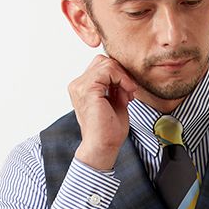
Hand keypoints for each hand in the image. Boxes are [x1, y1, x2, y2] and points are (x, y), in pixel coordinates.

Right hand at [69, 54, 138, 170]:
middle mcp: (78, 85)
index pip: (101, 67)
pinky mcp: (88, 89)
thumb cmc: (109, 131)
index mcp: (82, 88)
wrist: (103, 147)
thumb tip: (123, 74)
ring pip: (106, 64)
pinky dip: (122, 78)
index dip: (118, 74)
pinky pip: (108, 70)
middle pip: (103, 61)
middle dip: (121, 73)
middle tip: (130, 91)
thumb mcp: (115, 102)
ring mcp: (80, 86)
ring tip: (129, 94)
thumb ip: (116, 86)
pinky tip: (127, 92)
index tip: (129, 91)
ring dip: (123, 77)